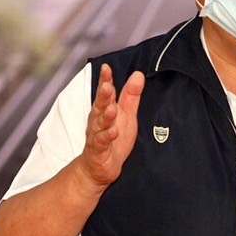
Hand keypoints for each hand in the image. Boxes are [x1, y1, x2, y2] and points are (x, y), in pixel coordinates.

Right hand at [82, 65, 144, 188]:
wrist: (98, 168)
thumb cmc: (113, 139)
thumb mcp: (126, 115)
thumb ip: (131, 96)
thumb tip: (138, 74)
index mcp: (104, 110)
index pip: (105, 92)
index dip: (105, 79)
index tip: (106, 67)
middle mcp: (98, 121)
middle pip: (100, 105)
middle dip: (102, 95)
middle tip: (105, 84)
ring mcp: (97, 135)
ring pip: (100, 124)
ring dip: (105, 116)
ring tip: (111, 108)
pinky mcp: (98, 151)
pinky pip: (102, 143)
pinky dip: (106, 136)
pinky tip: (112, 131)